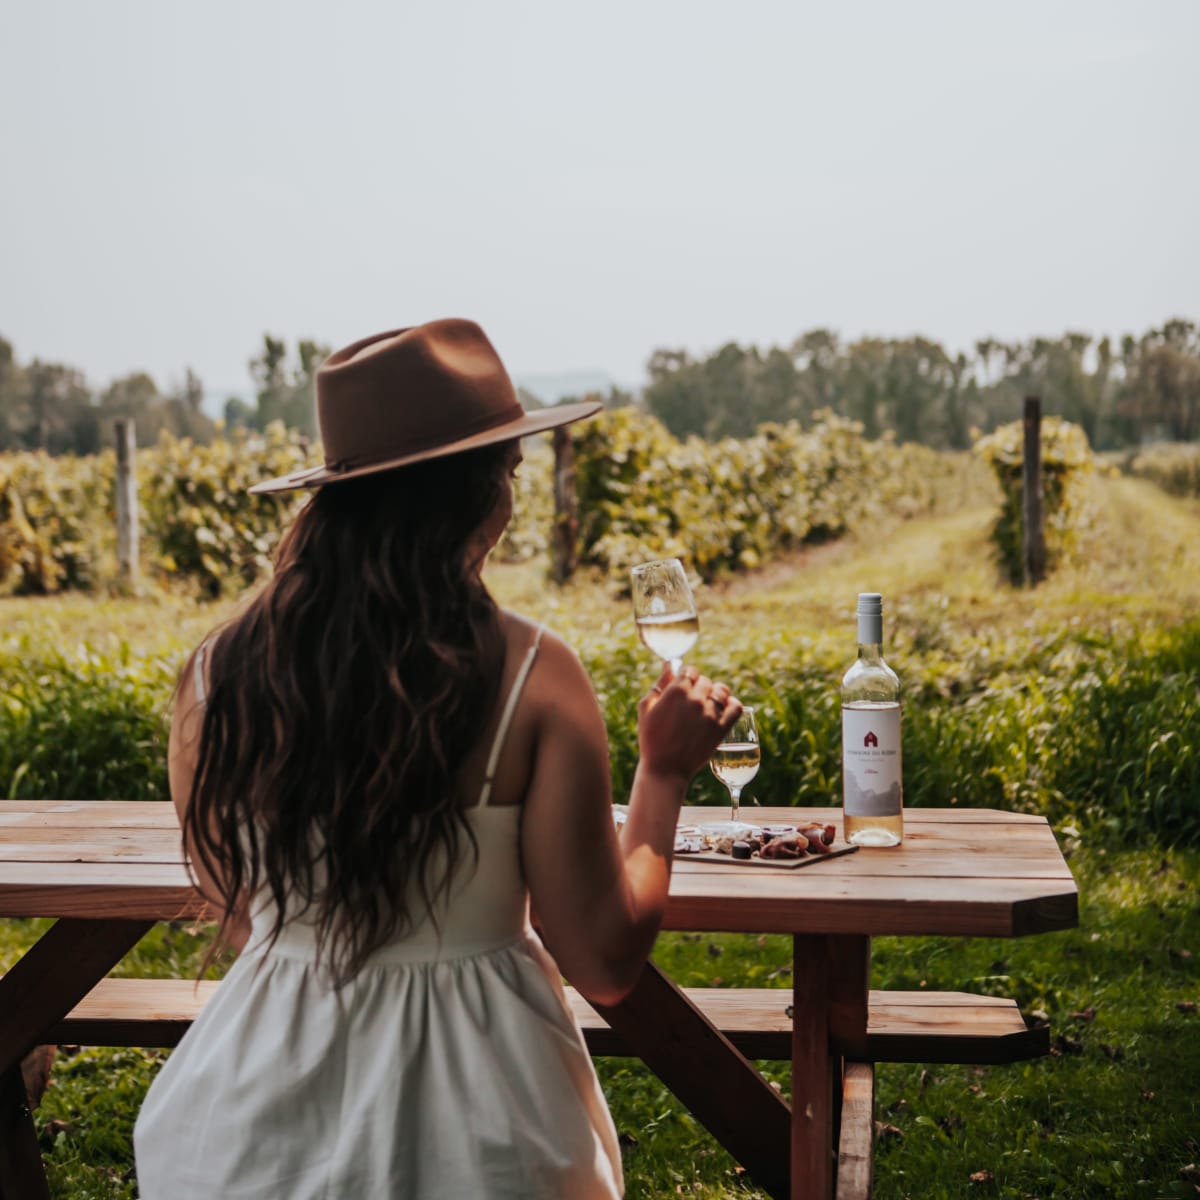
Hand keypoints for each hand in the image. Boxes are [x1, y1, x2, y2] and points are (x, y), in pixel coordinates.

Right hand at [637, 663, 742, 784]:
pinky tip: (723, 709)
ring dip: (715, 694)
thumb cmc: (651, 738)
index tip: (684, 685)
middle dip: (699, 687)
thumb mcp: (646, 707)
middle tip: (692, 701)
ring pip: (722, 690)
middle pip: (705, 680)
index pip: (690, 670)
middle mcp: (695, 699)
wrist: (664, 769)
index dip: (686, 677)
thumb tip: (668, 664)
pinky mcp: (721, 729)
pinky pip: (736, 707)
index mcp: (676, 691)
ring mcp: (710, 714)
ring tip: (708, 704)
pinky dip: (732, 705)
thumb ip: (659, 683)